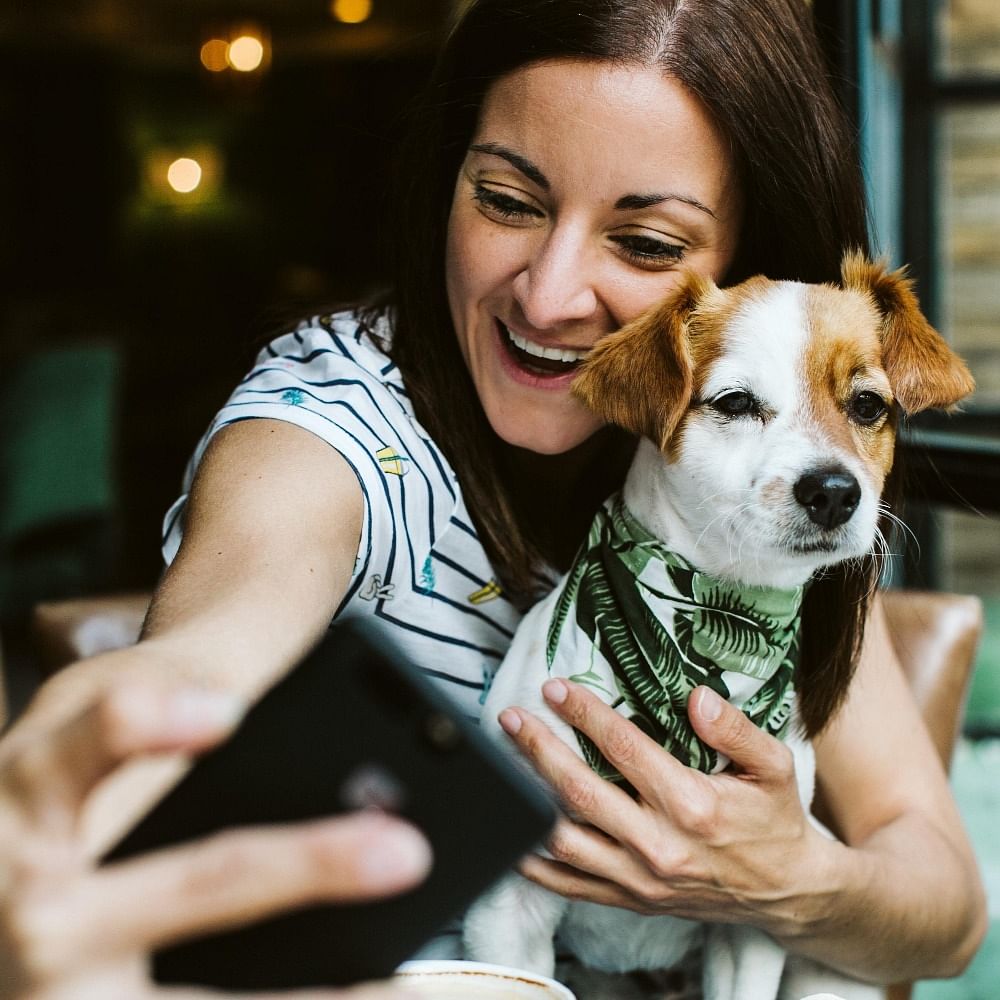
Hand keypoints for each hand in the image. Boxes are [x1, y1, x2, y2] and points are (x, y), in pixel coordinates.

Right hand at [0, 681, 429, 999]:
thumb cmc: (43, 797)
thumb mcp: (65, 738)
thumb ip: (149, 714)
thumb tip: (254, 712)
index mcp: (30, 794)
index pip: (78, 752)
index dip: (148, 725)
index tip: (227, 711)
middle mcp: (37, 901)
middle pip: (196, 881)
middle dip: (309, 867)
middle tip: (404, 851)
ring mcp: (53, 988)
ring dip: (308, 999)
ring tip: (399, 987)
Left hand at [498, 679, 830, 935]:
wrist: (787, 892)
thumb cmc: (775, 821)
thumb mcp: (774, 766)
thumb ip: (736, 729)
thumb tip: (697, 697)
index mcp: (693, 806)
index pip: (624, 749)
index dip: (585, 714)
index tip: (555, 689)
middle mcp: (660, 845)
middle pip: (581, 791)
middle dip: (539, 749)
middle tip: (512, 718)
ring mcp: (641, 879)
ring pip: (567, 839)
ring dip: (530, 799)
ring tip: (505, 765)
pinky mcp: (633, 900)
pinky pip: (572, 887)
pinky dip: (538, 866)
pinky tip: (517, 838)